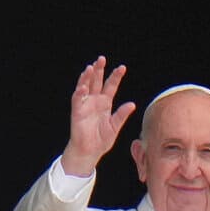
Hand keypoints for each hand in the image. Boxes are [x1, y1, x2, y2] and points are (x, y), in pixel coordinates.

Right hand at [60, 55, 134, 176]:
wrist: (90, 151)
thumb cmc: (102, 140)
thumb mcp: (115, 126)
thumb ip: (122, 115)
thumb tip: (132, 104)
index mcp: (105, 103)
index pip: (111, 86)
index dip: (115, 77)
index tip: (122, 67)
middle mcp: (95, 101)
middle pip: (97, 82)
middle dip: (99, 70)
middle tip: (102, 59)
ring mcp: (85, 105)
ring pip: (85, 87)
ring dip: (87, 77)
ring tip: (91, 68)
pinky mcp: (77, 112)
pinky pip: (78, 100)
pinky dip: (80, 93)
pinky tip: (83, 87)